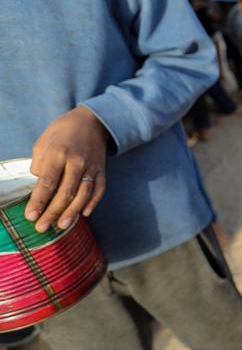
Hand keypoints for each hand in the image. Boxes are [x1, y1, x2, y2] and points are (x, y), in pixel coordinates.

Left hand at [26, 106, 108, 231]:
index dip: (39, 201)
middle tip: (42, 227)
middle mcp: (77, 162)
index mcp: (59, 153)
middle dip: (53, 212)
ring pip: (83, 195)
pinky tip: (85, 214)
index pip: (47, 182)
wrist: (91, 121)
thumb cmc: (62, 132)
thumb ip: (40, 165)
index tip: (31, 216)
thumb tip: (39, 186)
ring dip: (72, 212)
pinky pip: (99, 190)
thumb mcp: (43, 143)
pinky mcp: (102, 171)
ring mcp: (92, 167)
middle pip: (65, 192)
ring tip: (62, 226)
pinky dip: (93, 203)